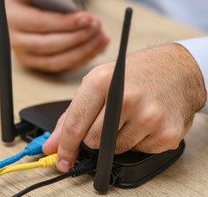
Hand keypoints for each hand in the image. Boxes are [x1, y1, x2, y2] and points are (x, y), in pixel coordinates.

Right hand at [4, 0, 108, 72]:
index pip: (40, 24)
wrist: (20, 16)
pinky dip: (83, 59)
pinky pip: (63, 66)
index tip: (86, 17)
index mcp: (12, 19)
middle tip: (97, 26)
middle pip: (50, 45)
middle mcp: (15, 41)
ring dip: (84, 50)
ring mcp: (26, 56)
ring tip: (101, 36)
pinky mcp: (38, 66)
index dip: (64, 23)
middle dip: (78, 37)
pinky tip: (98, 46)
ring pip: (58, 60)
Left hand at [42, 43, 206, 171]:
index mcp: (102, 82)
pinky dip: (137, 141)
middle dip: (94, 136)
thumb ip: (73, 114)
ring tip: (129, 116)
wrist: (177, 70)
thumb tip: (54, 144)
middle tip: (106, 120)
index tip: (61, 160)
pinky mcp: (167, 134)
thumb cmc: (134, 74)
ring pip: (115, 149)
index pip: (75, 125)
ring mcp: (149, 117)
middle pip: (93, 141)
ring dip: (116, 139)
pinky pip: (139, 152)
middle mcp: (126, 99)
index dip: (65, 147)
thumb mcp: (97, 82)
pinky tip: (144, 122)